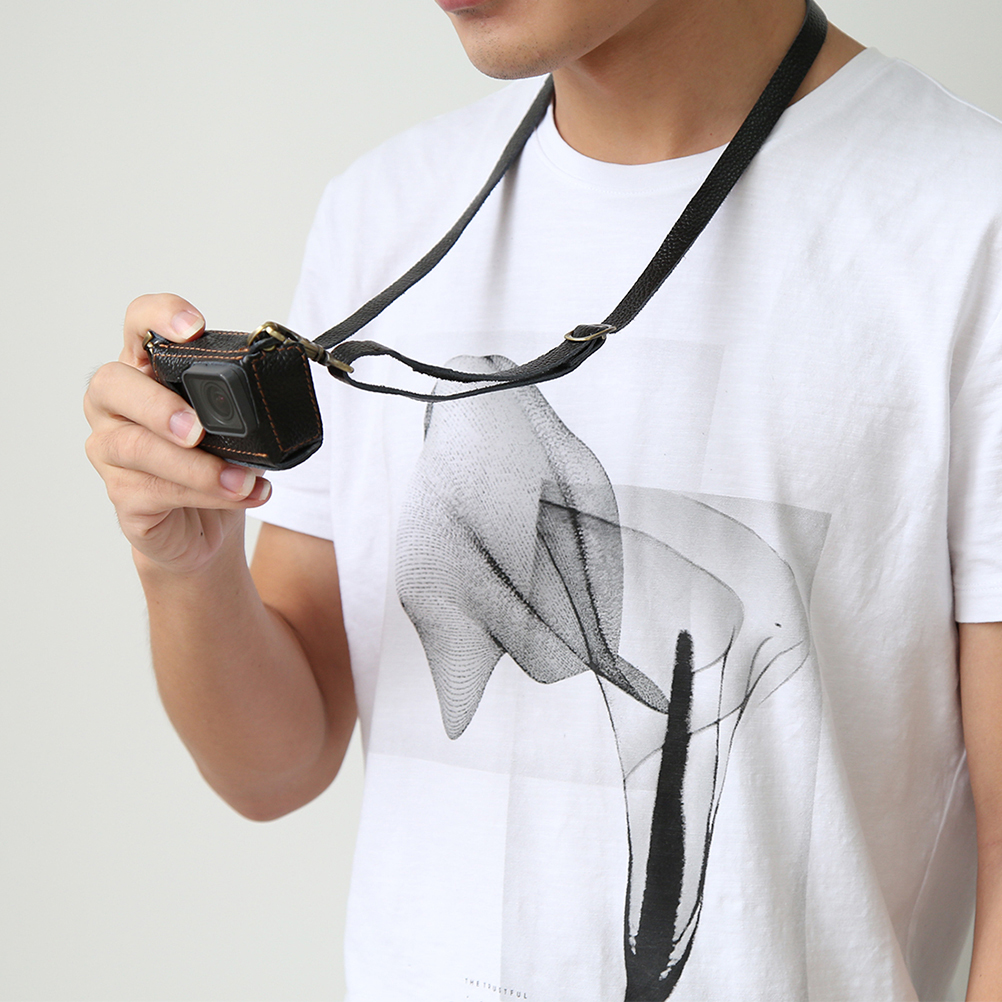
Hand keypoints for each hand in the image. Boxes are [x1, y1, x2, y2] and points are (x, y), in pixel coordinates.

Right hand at [84, 294, 270, 573]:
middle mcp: (116, 406)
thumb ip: (239, 408)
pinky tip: (238, 495)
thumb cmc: (214, 464)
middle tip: (198, 429)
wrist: (201, 529)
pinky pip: (152, 491)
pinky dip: (203, 494)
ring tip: (242, 479)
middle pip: (113, 384)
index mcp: (146, 372)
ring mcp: (110, 450)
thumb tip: (272, 408)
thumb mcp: (234, 427)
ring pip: (135, 447)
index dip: (159, 315)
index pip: (138, 325)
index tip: (194, 326)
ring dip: (195, 466)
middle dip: (160, 406)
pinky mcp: (123, 495)